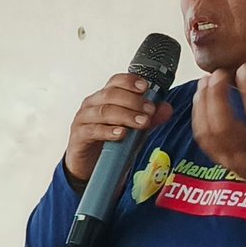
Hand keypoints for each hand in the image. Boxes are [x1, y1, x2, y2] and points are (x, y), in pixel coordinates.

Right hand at [64, 72, 175, 187]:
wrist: (88, 164)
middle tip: (149, 111)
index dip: (130, 81)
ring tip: (142, 123)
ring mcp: (84, 119)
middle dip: (133, 101)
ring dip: (125, 116)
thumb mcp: (132, 129)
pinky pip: (93, 130)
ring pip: (104, 111)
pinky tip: (121, 133)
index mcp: (104, 98)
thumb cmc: (108, 142)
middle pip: (111, 94)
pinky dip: (108, 131)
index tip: (145, 87)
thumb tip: (166, 109)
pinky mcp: (79, 136)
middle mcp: (92, 104)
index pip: (115, 81)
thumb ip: (149, 118)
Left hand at [192, 64, 245, 197]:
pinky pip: (204, 141)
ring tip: (206, 81)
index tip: (245, 68)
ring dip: (204, 105)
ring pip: (210, 133)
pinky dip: (199, 119)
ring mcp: (235, 159)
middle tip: (219, 73)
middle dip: (217, 97)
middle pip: (224, 126)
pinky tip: (201, 98)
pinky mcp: (225, 162)